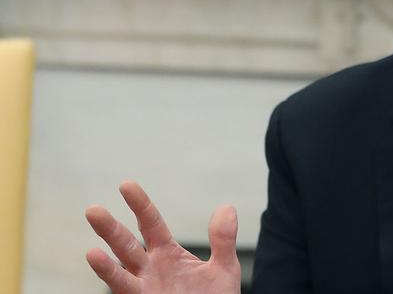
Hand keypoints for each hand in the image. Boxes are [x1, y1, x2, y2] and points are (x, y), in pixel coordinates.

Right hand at [85, 181, 241, 293]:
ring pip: (119, 271)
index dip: (139, 204)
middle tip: (93, 210)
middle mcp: (149, 268)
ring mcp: (143, 287)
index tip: (126, 185)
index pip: (150, 223)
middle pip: (126, 244)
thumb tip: (226, 208)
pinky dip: (112, 277)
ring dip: (103, 262)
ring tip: (91, 251)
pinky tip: (98, 262)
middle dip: (109, 229)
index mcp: (167, 252)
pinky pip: (125, 291)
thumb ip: (222, 240)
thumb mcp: (224, 268)